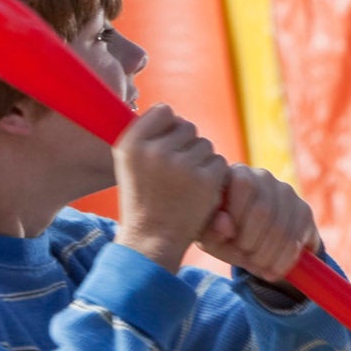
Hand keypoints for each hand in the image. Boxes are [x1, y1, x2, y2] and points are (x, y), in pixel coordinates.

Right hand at [113, 105, 228, 270]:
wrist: (152, 239)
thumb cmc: (143, 199)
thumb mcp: (131, 164)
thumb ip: (147, 136)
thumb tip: (170, 113)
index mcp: (130, 143)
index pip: (164, 111)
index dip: (170, 127)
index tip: (165, 147)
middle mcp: (153, 150)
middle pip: (187, 127)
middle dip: (186, 146)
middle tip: (175, 173)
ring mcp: (180, 164)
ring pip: (205, 144)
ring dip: (201, 161)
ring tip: (184, 185)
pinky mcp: (205, 178)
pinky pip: (219, 162)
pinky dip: (214, 176)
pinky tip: (198, 193)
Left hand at [199, 165, 317, 282]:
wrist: (248, 243)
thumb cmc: (221, 235)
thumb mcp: (210, 237)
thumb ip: (212, 231)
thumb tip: (225, 224)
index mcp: (236, 175)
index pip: (244, 185)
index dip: (240, 217)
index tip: (233, 243)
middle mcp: (263, 177)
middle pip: (265, 210)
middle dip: (255, 243)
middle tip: (249, 262)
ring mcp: (286, 192)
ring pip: (283, 227)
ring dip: (271, 255)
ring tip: (261, 269)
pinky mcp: (304, 210)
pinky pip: (299, 235)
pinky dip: (287, 258)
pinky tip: (276, 268)